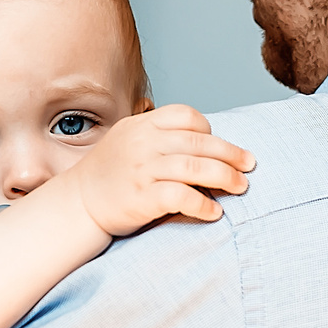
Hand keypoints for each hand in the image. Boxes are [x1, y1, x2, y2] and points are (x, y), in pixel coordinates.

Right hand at [59, 104, 253, 235]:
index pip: (185, 116)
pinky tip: (214, 212)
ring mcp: (143, 169)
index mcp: (142, 125)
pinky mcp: (143, 197)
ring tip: (241, 187)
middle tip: (249, 165)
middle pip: (198, 142)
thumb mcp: (128, 139)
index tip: (220, 147)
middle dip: (230, 154)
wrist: (78, 203)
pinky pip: (181, 197)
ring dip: (225, 178)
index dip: (208, 130)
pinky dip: (202, 204)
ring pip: (195, 167)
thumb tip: (202, 138)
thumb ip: (158, 134)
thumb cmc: (109, 173)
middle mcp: (143, 143)